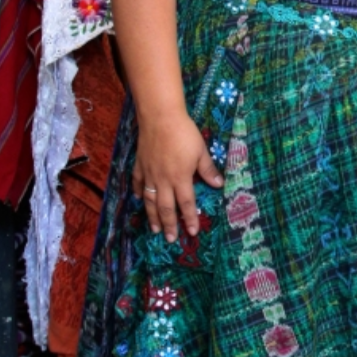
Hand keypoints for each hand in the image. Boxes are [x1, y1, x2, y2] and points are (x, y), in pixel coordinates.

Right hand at [133, 111, 223, 241]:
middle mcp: (163, 180)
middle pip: (165, 207)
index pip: (186, 204)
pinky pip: (138, 183)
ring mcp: (149, 174)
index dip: (190, 219)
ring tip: (155, 229)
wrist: (160, 118)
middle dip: (169, 225)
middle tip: (170, 239)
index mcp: (180, 178)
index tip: (192, 232)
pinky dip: (138, 193)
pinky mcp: (139, 165)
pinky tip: (139, 199)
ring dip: (152, 216)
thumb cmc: (184, 133)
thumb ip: (208, 170)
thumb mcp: (201, 151)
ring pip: (149, 200)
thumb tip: (219, 185)